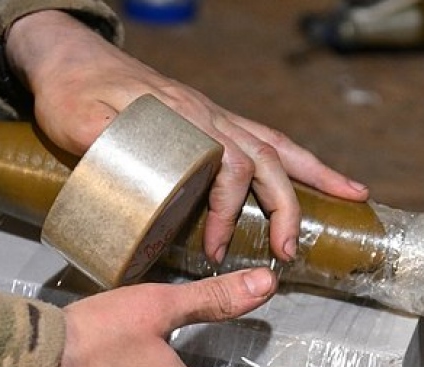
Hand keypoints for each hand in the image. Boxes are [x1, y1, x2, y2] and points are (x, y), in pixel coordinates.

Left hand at [5, 10, 368, 263]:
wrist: (72, 58)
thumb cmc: (71, 91)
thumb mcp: (72, 117)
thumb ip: (94, 137)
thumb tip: (117, 166)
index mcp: (181, 116)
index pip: (226, 164)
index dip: (229, 209)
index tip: (217, 247)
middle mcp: (207, 114)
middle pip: (264, 158)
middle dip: (284, 207)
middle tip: (285, 251)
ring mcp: (214, 115)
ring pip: (276, 144)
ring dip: (314, 175)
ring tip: (352, 197)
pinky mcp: (213, 120)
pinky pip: (267, 137)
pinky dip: (300, 158)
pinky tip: (322, 174)